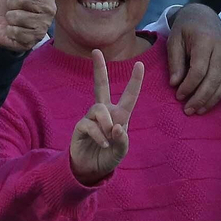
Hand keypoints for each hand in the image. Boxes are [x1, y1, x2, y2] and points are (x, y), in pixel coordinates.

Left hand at [0, 0, 55, 51]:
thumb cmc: (7, 0)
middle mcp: (50, 7)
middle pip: (24, 0)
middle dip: (11, 3)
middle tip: (13, 6)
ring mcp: (44, 24)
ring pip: (20, 17)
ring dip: (10, 18)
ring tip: (14, 19)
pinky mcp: (36, 39)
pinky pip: (17, 31)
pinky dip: (10, 31)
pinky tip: (15, 30)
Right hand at [69, 49, 143, 185]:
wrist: (90, 170)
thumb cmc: (108, 157)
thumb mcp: (121, 151)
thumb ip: (122, 141)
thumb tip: (116, 127)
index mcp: (119, 115)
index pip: (128, 96)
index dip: (135, 81)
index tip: (140, 64)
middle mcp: (104, 112)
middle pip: (100, 85)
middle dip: (98, 68)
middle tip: (96, 51)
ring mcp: (91, 118)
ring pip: (99, 108)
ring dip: (106, 123)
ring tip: (108, 138)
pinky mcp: (80, 126)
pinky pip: (89, 123)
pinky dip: (99, 134)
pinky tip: (103, 143)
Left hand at [167, 3, 220, 114]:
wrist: (204, 17)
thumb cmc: (186, 30)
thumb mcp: (174, 40)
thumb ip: (174, 61)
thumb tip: (175, 83)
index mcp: (205, 41)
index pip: (199, 70)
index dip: (188, 86)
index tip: (178, 96)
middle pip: (214, 79)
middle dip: (200, 98)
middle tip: (188, 110)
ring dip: (212, 100)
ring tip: (199, 110)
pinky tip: (213, 99)